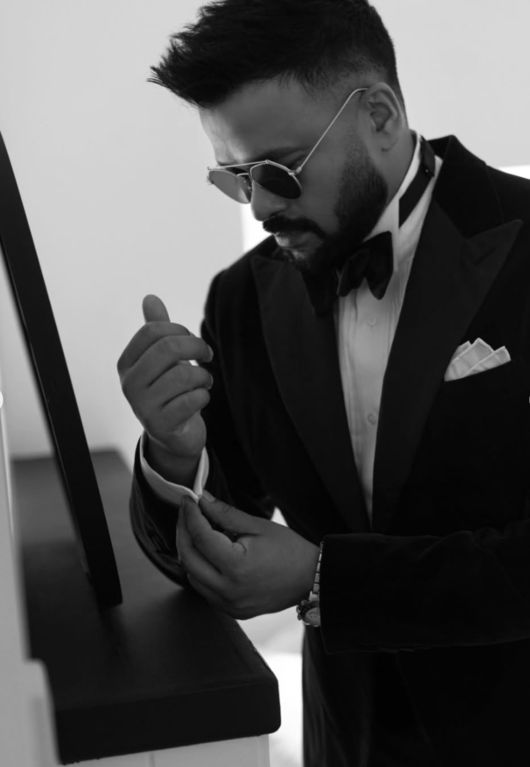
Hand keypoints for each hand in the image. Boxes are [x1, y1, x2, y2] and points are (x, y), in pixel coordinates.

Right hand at [117, 295, 212, 468]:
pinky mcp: (161, 426)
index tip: (193, 340)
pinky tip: (200, 399)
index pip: (152, 331)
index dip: (180, 330)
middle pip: (168, 348)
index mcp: (126, 363)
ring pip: (184, 374)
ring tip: (204, 381)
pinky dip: (204, 396)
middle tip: (208, 354)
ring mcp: (142, 407)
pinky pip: (192, 400)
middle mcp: (129, 384)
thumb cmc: (170, 390)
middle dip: (197, 347)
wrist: (174, 435)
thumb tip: (150, 297)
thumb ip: (157, 330)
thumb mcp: (162, 360)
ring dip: (203, 375)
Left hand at [177, 493, 320, 618]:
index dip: (191, 515)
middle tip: (187, 512)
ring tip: (196, 530)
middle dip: (183, 531)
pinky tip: (208, 553)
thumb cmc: (290, 550)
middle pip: (189, 558)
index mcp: (236, 566)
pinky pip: (204, 589)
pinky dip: (199, 569)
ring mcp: (228, 604)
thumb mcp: (258, 526)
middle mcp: (228, 590)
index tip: (188, 500)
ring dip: (189, 551)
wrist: (311, 579)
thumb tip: (202, 499)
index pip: (200, 537)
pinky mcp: (231, 610)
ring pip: (191, 576)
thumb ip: (226, 514)